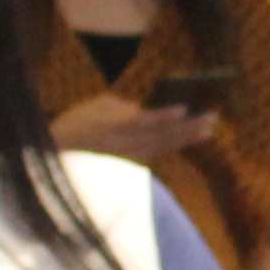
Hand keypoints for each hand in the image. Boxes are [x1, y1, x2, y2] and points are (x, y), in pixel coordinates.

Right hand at [52, 90, 223, 165]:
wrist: (57, 155)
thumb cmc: (75, 124)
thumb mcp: (94, 106)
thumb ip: (119, 106)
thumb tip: (139, 109)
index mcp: (112, 127)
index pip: (142, 122)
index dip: (163, 116)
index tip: (183, 109)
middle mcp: (122, 144)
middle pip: (160, 135)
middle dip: (187, 127)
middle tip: (212, 118)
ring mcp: (128, 156)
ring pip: (163, 146)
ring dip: (187, 137)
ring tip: (209, 129)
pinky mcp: (130, 163)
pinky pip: (157, 152)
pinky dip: (175, 144)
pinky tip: (192, 137)